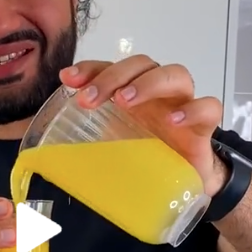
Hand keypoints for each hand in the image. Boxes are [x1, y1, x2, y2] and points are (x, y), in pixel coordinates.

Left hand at [59, 54, 227, 195]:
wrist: (185, 187)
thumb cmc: (148, 161)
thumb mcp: (113, 150)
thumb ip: (88, 143)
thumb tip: (42, 158)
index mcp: (133, 94)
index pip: (111, 69)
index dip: (90, 68)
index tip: (68, 79)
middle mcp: (157, 93)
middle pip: (141, 64)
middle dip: (112, 77)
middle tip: (90, 100)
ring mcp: (183, 105)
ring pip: (174, 74)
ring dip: (147, 83)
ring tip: (125, 101)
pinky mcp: (204, 126)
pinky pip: (208, 107)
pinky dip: (193, 110)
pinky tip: (174, 121)